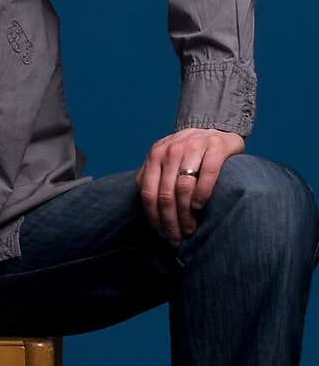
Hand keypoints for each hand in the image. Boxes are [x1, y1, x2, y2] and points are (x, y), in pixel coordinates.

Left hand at [135, 128, 245, 243]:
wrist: (216, 128)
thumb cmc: (188, 153)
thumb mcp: (165, 160)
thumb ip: (153, 178)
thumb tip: (149, 212)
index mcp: (155, 155)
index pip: (148, 193)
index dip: (153, 217)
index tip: (161, 234)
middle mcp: (171, 149)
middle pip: (165, 194)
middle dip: (170, 221)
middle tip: (176, 237)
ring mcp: (193, 146)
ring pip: (183, 187)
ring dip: (185, 214)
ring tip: (189, 228)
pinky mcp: (216, 146)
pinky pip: (207, 174)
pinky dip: (202, 194)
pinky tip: (199, 207)